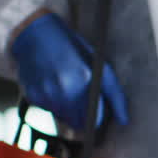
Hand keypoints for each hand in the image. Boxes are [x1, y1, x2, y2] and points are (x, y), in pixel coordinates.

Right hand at [9, 12, 128, 129]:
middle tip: (81, 99)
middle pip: (79, 123)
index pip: (96, 119)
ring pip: (64, 118)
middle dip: (83, 116)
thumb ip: (113, 93)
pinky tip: (52, 86)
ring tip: (65, 88)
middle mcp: (64, 90)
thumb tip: (124, 120)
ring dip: (67, 110)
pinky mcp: (33, 95)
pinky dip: (52, 103)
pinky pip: (49, 109)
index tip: (98, 115)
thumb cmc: (71, 47)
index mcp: (84, 80)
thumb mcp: (98, 63)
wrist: (35, 33)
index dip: (98, 118)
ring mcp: (47, 94)